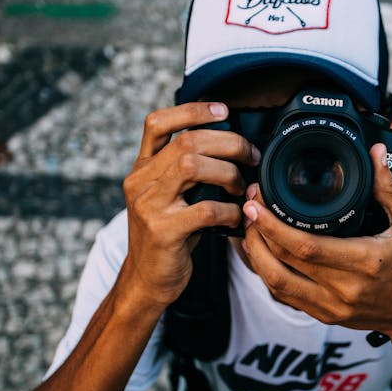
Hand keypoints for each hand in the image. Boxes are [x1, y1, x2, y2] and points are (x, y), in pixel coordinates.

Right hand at [119, 102, 260, 307]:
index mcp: (142, 169)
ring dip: (228, 172)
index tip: (223, 110)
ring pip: (192, 166)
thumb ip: (185, 172)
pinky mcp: (163, 231)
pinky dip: (230, 211)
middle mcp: (140, 182)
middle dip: (228, 143)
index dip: (191, 110)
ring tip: (242, 187)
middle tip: (251, 156)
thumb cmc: (168, 237)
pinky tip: (237, 217)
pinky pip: (205, 210)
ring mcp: (149, 205)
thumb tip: (231, 145)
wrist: (147, 280)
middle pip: (186, 141)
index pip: (157, 123)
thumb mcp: (169, 197)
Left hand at [241, 143, 391, 347]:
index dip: (274, 226)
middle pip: (283, 263)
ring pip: (276, 283)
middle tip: (248, 206)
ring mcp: (331, 307)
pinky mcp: (323, 315)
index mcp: (365, 261)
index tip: (256, 204)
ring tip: (247, 228)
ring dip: (255, 255)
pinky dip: (266, 273)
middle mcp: (344, 288)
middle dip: (257, 233)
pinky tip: (259, 252)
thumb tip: (372, 152)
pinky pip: (284, 296)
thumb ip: (390, 186)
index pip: (307, 247)